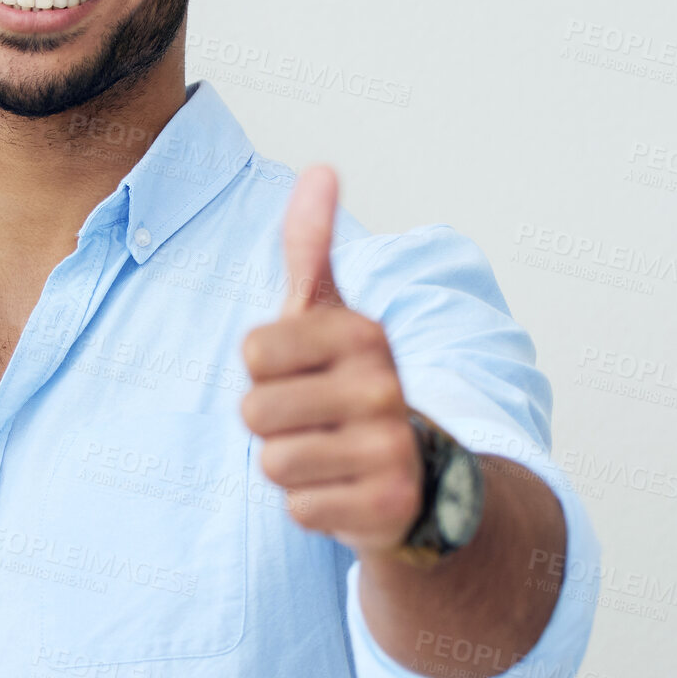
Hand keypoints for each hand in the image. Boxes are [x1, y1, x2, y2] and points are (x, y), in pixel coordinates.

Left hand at [240, 165, 423, 558]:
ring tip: (332, 456)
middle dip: (274, 425)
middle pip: (255, 413)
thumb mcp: (332, 314)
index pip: (252, 353)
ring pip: (274, 463)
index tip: (305, 375)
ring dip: (292, 467)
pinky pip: (298, 509)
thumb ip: (313, 246)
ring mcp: (389, 449)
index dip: (266, 372)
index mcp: (363, 334)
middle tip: (318, 423)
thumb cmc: (356, 386)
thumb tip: (321, 168)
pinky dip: (314, 506)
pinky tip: (346, 491)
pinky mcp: (386, 507)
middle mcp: (383, 386)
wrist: (423, 478)